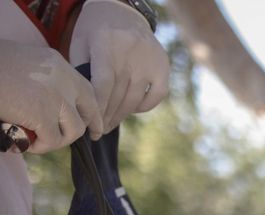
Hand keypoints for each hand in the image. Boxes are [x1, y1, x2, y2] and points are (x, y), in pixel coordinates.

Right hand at [0, 40, 102, 152]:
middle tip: (77, 139)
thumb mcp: (25, 67)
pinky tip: (24, 144)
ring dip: (56, 140)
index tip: (91, 125)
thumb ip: (44, 82)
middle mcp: (63, 78)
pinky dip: (39, 146)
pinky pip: (52, 140)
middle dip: (86, 129)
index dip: (91, 111)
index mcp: (57, 64)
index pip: (87, 90)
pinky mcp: (42, 114)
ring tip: (35, 139)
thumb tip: (54, 110)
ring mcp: (55, 97)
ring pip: (73, 130)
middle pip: (89, 111)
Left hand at [69, 0, 168, 133]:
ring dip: (122, 116)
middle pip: (118, 97)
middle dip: (107, 118)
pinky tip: (131, 108)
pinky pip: (156, 96)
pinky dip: (143, 106)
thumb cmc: (95, 30)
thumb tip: (85, 106)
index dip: (98, 111)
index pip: (103, 87)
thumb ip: (81, 71)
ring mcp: (149, 61)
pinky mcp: (162, 66)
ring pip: (135, 100)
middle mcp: (130, 54)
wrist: (122, 10)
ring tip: (111, 123)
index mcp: (106, 46)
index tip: (92, 128)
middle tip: (99, 131)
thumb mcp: (80, 43)